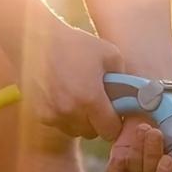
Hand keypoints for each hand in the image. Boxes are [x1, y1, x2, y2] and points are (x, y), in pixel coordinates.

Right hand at [20, 12, 123, 140]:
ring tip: (80, 101)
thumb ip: (126, 79)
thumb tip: (137, 95)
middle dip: (98, 123)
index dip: (115, 124)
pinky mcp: (39, 114)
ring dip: (81, 122)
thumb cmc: (75, 44)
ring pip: (76, 131)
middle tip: (97, 105)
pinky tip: (64, 98)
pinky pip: (59, 125)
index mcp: (91, 100)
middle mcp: (71, 112)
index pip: (111, 131)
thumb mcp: (110, 54)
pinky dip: (64, 117)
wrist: (34, 37)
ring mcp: (53, 114)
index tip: (115, 114)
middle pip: (93, 134)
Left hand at [104, 95, 171, 171]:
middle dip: (152, 158)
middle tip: (155, 132)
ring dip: (139, 150)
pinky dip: (116, 167)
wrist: (159, 98)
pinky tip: (121, 153)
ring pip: (136, 170)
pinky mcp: (122, 157)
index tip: (169, 159)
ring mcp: (140, 166)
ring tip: (144, 126)